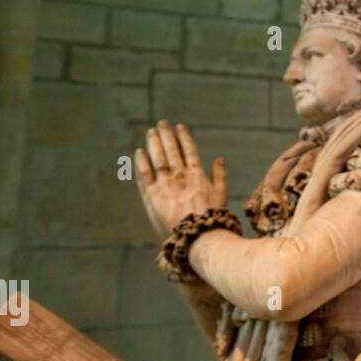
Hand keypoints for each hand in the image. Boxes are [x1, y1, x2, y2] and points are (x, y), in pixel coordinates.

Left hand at [135, 120, 227, 239]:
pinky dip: (141, 161)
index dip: (183, 136)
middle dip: (166, 135)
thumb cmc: (212, 219)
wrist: (197, 237)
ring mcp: (164, 184)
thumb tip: (219, 158)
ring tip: (151, 131)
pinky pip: (144, 174)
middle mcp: (180, 176)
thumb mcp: (221, 195)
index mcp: (197, 174)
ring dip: (153, 143)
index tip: (179, 126)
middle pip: (171, 149)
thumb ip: (219, 175)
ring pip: (157, 157)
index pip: (189, 149)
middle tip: (161, 123)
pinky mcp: (151, 195)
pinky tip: (139, 152)